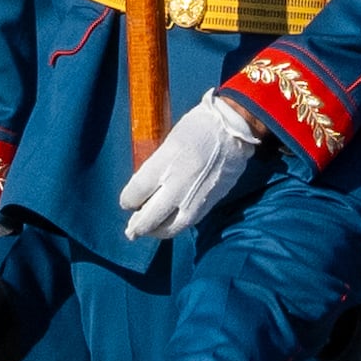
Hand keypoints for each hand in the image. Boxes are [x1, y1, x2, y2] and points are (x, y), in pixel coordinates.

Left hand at [115, 91, 264, 241]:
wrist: (234, 131)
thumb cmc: (198, 128)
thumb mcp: (169, 143)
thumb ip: (156, 168)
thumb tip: (144, 190)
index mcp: (164, 165)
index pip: (136, 193)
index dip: (128, 201)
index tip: (127, 202)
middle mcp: (177, 186)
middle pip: (150, 217)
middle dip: (137, 226)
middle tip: (131, 230)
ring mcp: (195, 199)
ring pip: (170, 227)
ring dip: (156, 231)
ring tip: (150, 231)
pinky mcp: (209, 204)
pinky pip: (188, 223)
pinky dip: (175, 225)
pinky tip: (170, 223)